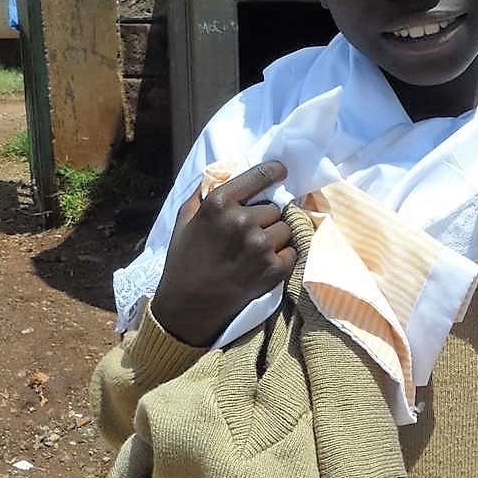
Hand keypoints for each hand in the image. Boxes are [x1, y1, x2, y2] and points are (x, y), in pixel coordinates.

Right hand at [150, 161, 296, 346]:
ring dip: (275, 237)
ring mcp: (261, 246)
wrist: (189, 305)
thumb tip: (224, 172)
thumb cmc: (185, 261)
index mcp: (220, 203)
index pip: (260, 175)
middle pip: (274, 208)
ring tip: (255, 251)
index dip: (275, 172)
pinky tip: (263, 264)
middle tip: (249, 234)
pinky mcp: (275, 269)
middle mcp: (243, 221)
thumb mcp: (185, 219)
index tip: (281, 172)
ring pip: (286, 228)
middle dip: (265, 218)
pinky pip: (292, 251)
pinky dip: (283, 257)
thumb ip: (203, 193)